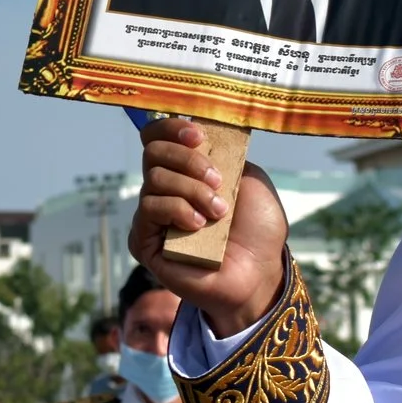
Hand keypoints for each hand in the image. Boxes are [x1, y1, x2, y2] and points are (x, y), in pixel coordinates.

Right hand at [132, 119, 291, 338]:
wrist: (257, 274)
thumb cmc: (258, 232)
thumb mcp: (251, 180)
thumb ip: (225, 154)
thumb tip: (201, 132)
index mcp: (187, 170)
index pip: (159, 136)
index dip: (172, 128)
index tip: (199, 136)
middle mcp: (166, 188)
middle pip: (153, 151)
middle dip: (187, 159)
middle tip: (216, 180)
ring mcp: (154, 216)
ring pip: (154, 179)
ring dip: (191, 190)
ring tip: (218, 213)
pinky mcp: (143, 241)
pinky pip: (149, 208)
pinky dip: (177, 210)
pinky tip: (199, 227)